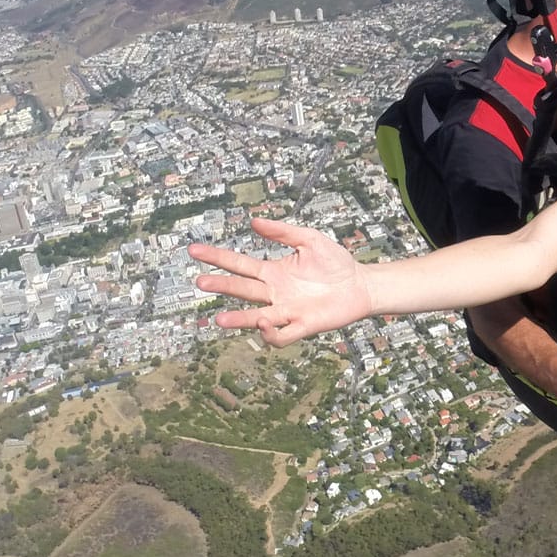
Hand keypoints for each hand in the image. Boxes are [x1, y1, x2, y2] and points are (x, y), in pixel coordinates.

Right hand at [189, 216, 372, 346]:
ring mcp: (288, 310)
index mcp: (273, 272)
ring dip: (238, 320)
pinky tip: (266, 323)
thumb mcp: (309, 239)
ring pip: (256, 318)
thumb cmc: (335, 263)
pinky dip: (271, 334)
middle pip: (242, 290)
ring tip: (220, 319)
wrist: (361, 284)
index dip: (217, 258)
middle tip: (201, 282)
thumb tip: (254, 221)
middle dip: (222, 286)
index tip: (195, 250)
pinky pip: (282, 335)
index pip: (239, 264)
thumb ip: (283, 231)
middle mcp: (275, 293)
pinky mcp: (304, 325)